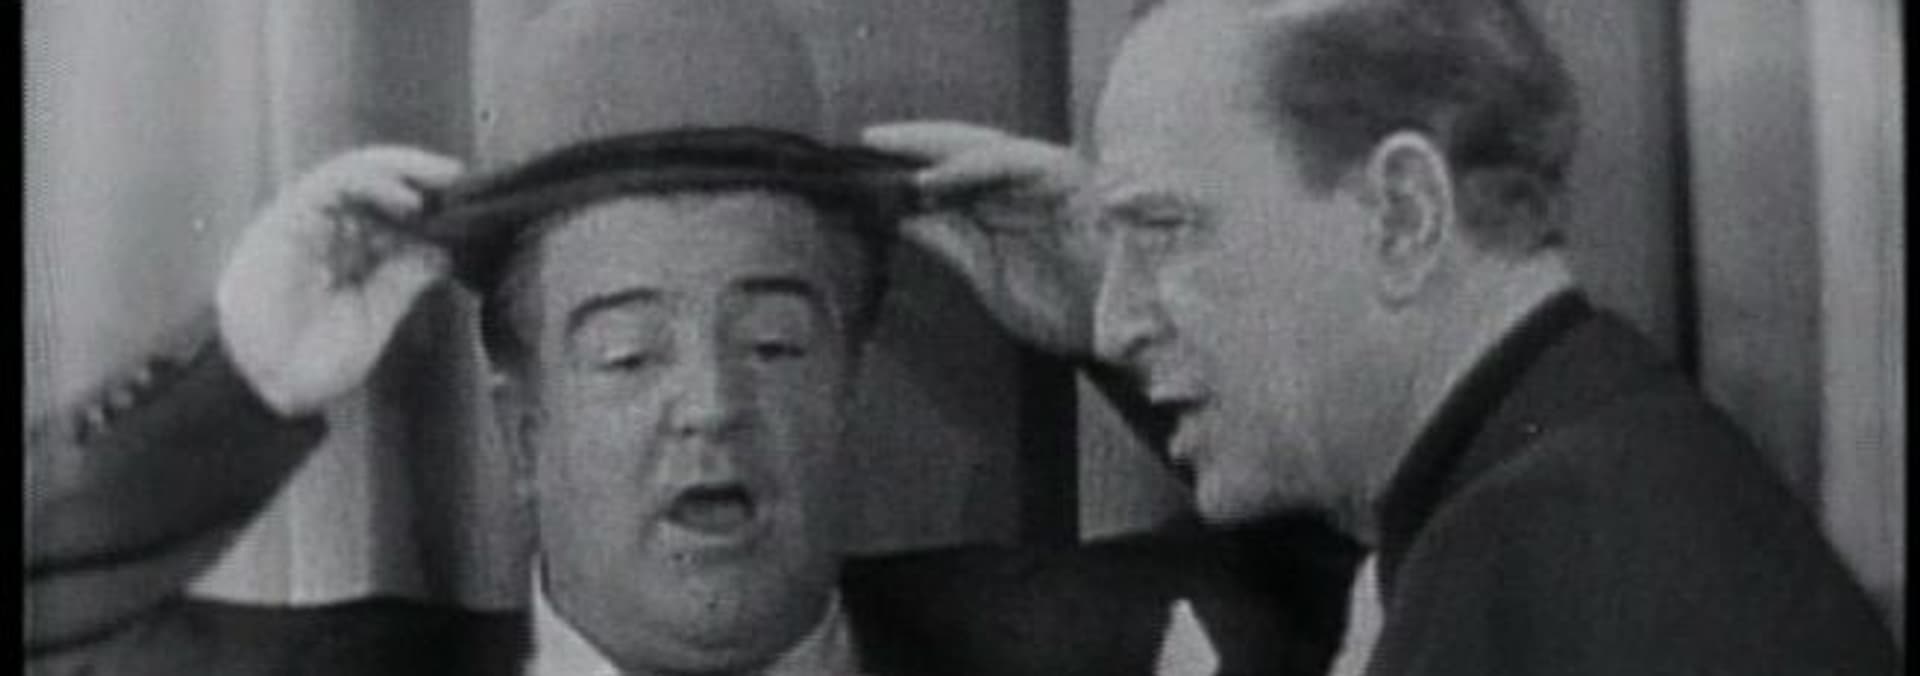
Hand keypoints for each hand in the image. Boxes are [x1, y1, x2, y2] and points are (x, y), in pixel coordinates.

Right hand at [216, 147, 462, 416]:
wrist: (265, 389)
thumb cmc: (314, 359)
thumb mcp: (376, 314)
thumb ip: (405, 279)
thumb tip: (444, 251)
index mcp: (346, 249)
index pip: (387, 205)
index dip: (426, 195)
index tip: (468, 199)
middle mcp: (324, 229)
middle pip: (374, 180)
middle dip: (420, 172)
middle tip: (461, 177)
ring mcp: (302, 223)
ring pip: (353, 172)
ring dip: (400, 170)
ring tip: (442, 179)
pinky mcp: (283, 223)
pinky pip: (328, 186)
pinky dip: (370, 184)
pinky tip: (407, 199)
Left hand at [862, 121, 1102, 357]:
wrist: (1128, 327)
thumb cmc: (1068, 310)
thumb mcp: (989, 278)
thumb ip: (949, 243)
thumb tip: (900, 216)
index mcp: (1006, 207)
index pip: (949, 176)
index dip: (907, 167)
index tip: (860, 171)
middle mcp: (1023, 184)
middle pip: (959, 149)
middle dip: (912, 145)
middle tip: (865, 143)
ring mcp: (1044, 175)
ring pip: (980, 146)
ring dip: (932, 150)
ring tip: (888, 155)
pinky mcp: (1064, 172)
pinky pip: (1009, 160)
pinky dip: (967, 167)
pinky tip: (932, 179)